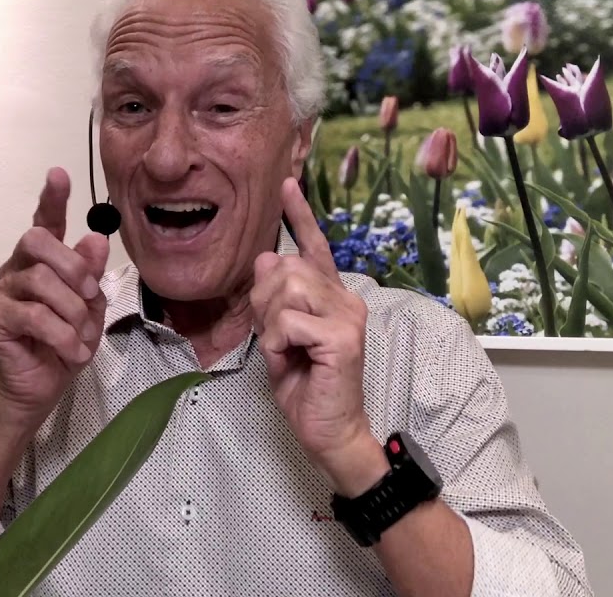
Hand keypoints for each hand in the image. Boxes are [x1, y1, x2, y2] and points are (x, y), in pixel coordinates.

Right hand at [0, 167, 109, 426]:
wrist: (42, 387)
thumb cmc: (65, 343)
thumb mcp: (90, 309)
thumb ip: (92, 275)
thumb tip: (95, 238)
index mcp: (43, 261)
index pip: (46, 221)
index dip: (52, 198)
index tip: (59, 174)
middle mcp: (18, 268)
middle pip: (37, 240)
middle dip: (72, 265)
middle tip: (92, 295)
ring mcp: (2, 290)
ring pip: (40, 282)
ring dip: (72, 311)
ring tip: (82, 337)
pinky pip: (33, 316)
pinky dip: (61, 335)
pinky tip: (73, 351)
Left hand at [252, 178, 383, 492]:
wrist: (328, 429)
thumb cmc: (304, 385)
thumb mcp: (277, 335)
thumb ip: (273, 298)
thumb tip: (269, 256)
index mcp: (331, 295)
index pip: (314, 247)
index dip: (299, 215)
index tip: (286, 184)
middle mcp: (345, 298)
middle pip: (286, 267)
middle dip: (264, 300)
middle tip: (273, 336)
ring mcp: (347, 315)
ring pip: (286, 289)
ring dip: (270, 323)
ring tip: (284, 349)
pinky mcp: (342, 336)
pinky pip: (288, 321)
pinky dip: (276, 342)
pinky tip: (290, 360)